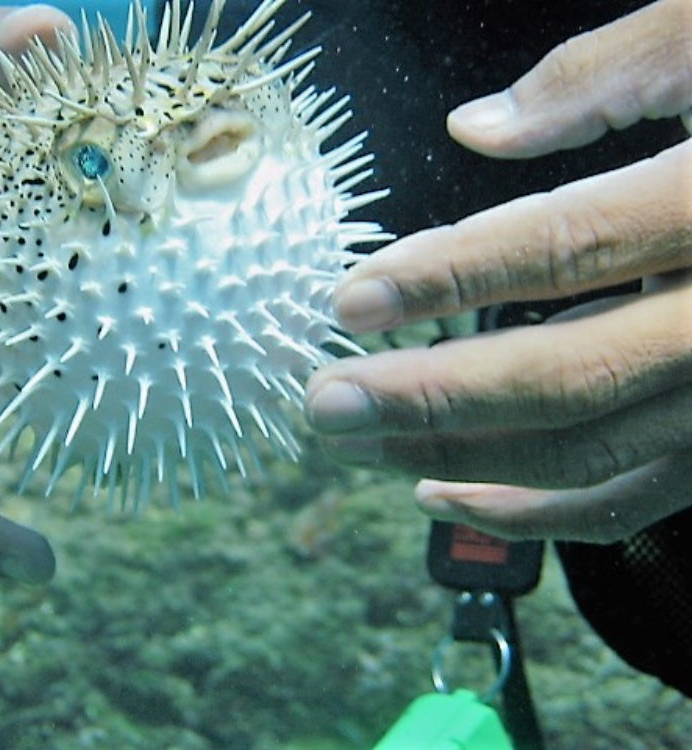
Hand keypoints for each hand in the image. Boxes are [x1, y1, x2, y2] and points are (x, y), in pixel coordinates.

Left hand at [306, 0, 691, 542]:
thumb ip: (603, 78)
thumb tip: (474, 128)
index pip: (566, 246)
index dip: (447, 278)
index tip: (348, 304)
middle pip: (566, 376)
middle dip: (432, 400)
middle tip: (326, 407)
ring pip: (590, 453)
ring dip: (463, 461)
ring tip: (363, 448)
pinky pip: (632, 499)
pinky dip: (536, 513)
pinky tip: (446, 495)